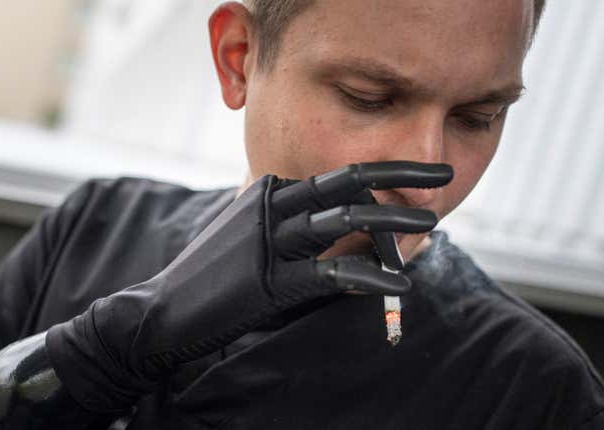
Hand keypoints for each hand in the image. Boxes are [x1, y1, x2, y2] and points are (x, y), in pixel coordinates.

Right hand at [45, 161, 452, 412]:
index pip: (335, 173)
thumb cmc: (212, 273)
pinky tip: (399, 283)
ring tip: (432, 221)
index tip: (413, 178)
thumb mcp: (250, 231)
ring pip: (345, 218)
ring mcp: (272, 241)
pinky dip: (370, 276)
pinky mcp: (273, 282)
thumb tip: (340, 224)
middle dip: (399, 172)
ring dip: (394, 220)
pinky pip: (333, 273)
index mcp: (270, 188)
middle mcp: (272, 203)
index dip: (381, 174)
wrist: (163, 311)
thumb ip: (289, 220)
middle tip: (441, 173)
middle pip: (347, 179)